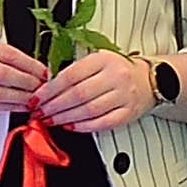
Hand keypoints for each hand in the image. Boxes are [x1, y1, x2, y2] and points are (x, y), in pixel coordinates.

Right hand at [0, 33, 45, 116]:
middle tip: (42, 85)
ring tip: (34, 98)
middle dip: (28, 81)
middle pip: (4, 74)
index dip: (29, 64)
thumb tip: (26, 64)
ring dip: (21, 97)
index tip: (42, 70)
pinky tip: (19, 106)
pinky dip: (8, 107)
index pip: (7, 54)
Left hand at [34, 49, 157, 133]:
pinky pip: (103, 123)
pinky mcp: (128, 113)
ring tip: (51, 120)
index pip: (71, 75)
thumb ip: (75, 72)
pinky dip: (84, 126)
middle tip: (40, 112)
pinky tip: (71, 126)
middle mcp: (116, 76)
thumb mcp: (97, 61)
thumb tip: (47, 89)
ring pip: (89, 110)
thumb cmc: (118, 70)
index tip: (37, 98)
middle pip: (78, 94)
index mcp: (103, 60)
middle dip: (54, 106)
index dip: (50, 89)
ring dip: (65, 118)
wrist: (149, 79)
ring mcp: (123, 96)